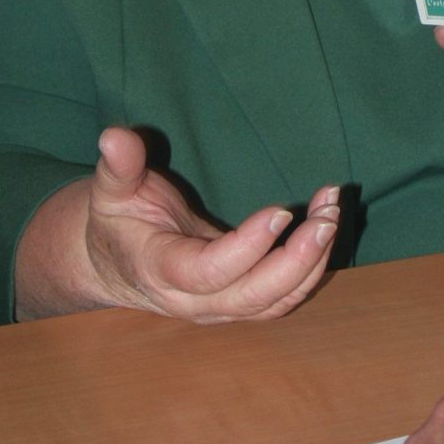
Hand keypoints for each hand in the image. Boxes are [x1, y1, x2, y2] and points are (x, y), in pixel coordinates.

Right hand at [83, 127, 338, 321]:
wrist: (115, 264)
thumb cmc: (118, 220)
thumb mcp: (111, 189)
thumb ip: (119, 165)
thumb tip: (113, 136)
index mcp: (160, 269)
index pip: (208, 272)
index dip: (248, 248)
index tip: (281, 211)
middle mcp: (193, 300)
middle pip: (253, 296)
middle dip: (297, 259)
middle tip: (327, 215)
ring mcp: (220, 307)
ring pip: (275, 301)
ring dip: (312, 260)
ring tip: (333, 211)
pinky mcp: (240, 302)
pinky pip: (282, 298)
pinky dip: (311, 267)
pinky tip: (326, 226)